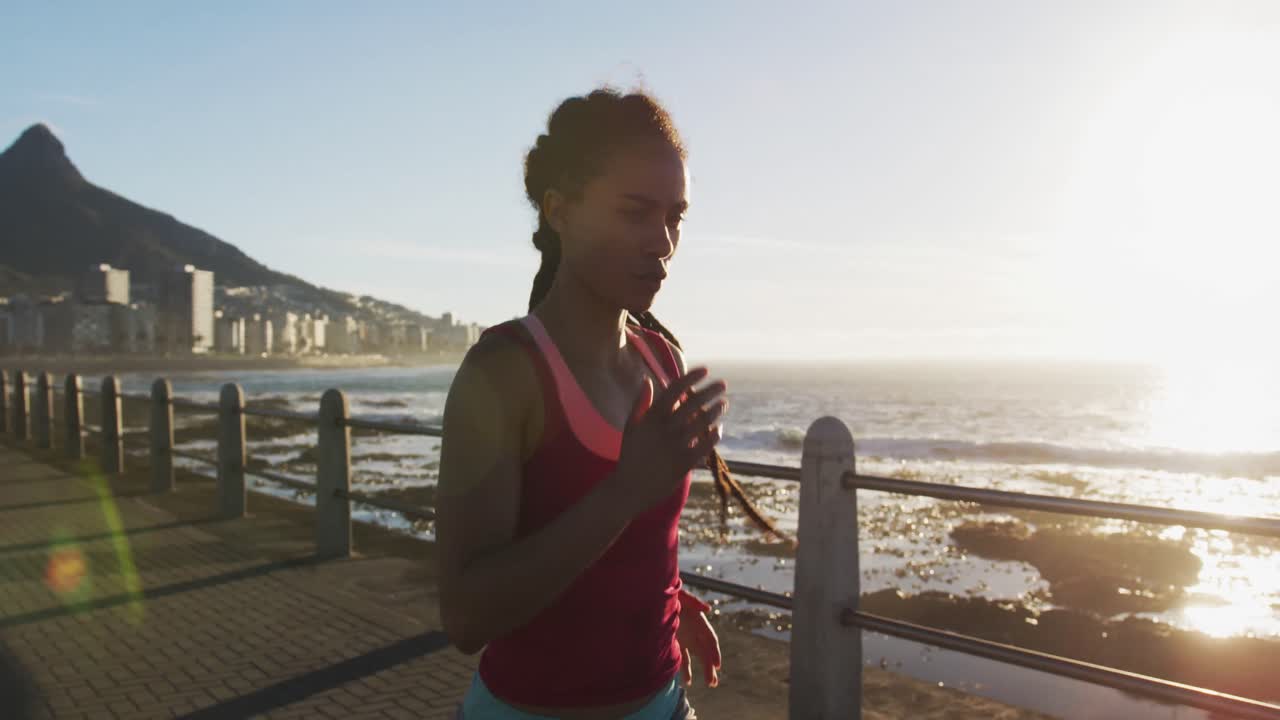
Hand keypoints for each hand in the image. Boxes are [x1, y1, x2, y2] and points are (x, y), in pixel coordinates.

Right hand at [610, 368, 726, 514]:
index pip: (674, 390)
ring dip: (715, 411)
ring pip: (701, 423)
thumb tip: (647, 379)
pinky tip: (719, 429)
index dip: (691, 377)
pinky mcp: (683, 464)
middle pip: (692, 403)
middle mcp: (664, 429)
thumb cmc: (630, 455)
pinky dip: (713, 436)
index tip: (705, 369)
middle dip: (710, 391)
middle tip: (723, 384)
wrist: (629, 488)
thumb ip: (640, 402)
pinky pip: (704, 446)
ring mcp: (675, 447)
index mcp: (651, 418)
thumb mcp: (630, 426)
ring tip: (723, 404)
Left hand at [677, 592, 721, 687]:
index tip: (717, 665)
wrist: (653, 596)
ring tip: (707, 685)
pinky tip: (687, 681)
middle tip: (712, 682)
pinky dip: (684, 669)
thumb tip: (707, 609)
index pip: (711, 638)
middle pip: (705, 652)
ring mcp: (684, 637)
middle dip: (709, 667)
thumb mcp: (683, 594)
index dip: (714, 652)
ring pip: (694, 657)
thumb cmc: (670, 592)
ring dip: (699, 671)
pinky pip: (681, 657)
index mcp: (698, 621)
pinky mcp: (674, 641)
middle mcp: (694, 631)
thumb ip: (694, 600)